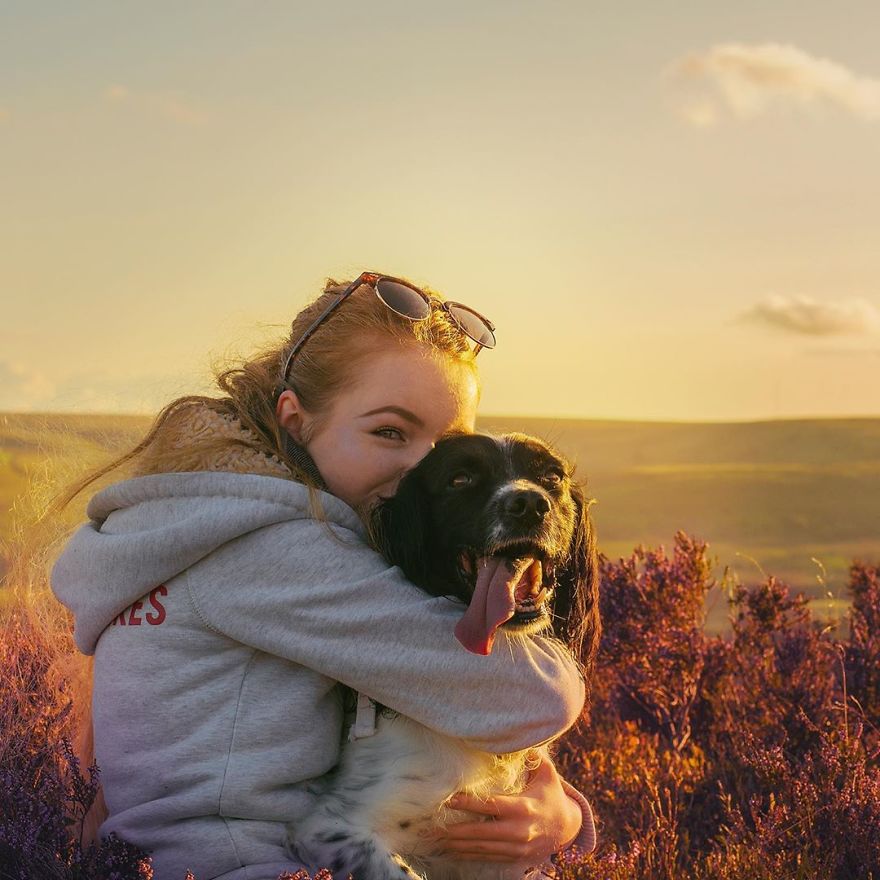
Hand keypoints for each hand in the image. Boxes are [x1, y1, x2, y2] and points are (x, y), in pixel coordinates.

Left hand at [425, 752, 581, 863]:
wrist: (568, 828)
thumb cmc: (552, 795)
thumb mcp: (547, 773)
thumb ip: (532, 755)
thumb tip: (515, 735)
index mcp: (524, 807)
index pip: (491, 805)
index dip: (469, 803)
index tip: (449, 799)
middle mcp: (519, 830)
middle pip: (482, 832)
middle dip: (458, 830)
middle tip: (435, 826)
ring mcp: (517, 846)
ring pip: (483, 847)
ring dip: (459, 845)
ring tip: (438, 839)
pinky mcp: (515, 856)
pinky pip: (489, 856)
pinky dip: (470, 854)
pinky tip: (454, 850)